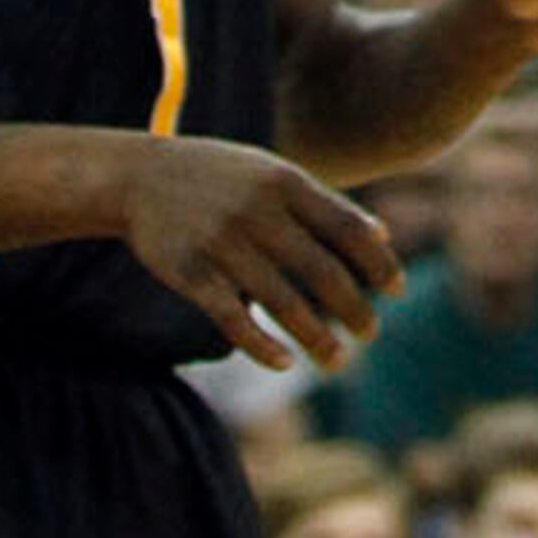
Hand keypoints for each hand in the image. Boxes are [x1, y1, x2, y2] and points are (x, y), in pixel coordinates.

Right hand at [109, 135, 399, 370]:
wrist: (139, 176)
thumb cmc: (220, 177)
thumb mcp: (273, 174)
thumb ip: (326, 203)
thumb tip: (383, 237)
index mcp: (286, 182)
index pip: (347, 227)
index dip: (378, 262)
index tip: (398, 291)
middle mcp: (258, 211)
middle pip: (322, 270)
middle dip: (353, 308)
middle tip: (370, 334)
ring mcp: (223, 242)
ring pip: (282, 302)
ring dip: (315, 337)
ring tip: (336, 360)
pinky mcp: (190, 272)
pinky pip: (233, 318)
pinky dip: (262, 345)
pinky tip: (284, 363)